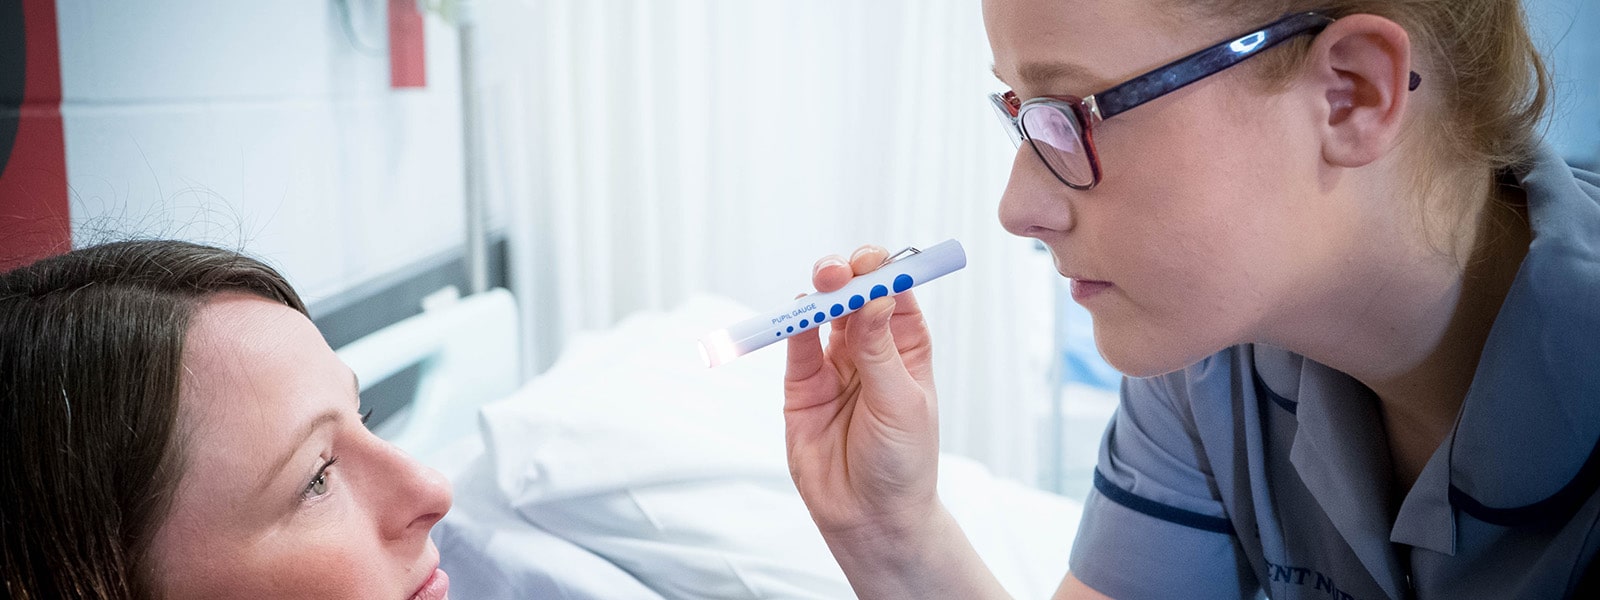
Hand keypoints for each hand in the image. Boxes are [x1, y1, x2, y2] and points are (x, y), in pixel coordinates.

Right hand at [783, 245, 941, 542]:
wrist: (870, 518)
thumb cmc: (902, 462)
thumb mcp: (900, 402)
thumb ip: (879, 349)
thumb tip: (873, 295)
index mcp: (907, 347)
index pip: (895, 294)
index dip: (885, 271)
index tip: (874, 262)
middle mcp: (870, 349)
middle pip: (856, 295)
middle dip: (848, 275)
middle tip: (840, 271)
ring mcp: (834, 365)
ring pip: (823, 314)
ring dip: (821, 293)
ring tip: (823, 280)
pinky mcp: (802, 386)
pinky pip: (796, 346)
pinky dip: (794, 325)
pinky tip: (798, 312)